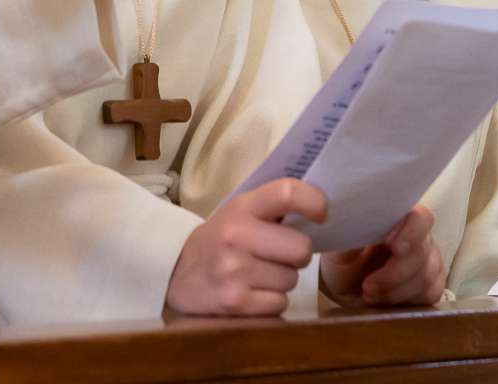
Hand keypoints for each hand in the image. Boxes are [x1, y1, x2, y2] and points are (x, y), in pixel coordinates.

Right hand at [165, 178, 325, 316]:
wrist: (174, 271)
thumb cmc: (220, 239)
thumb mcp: (240, 212)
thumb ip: (275, 207)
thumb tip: (323, 209)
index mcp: (241, 207)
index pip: (287, 193)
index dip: (313, 201)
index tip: (322, 213)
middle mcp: (236, 235)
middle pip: (301, 249)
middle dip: (296, 255)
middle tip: (278, 254)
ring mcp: (234, 270)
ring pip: (291, 279)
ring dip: (281, 280)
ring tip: (257, 274)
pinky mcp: (234, 302)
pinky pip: (279, 304)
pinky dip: (270, 301)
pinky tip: (250, 292)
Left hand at [319, 205, 444, 306]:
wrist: (345, 286)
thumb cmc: (343, 258)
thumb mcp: (338, 244)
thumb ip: (344, 228)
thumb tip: (338, 215)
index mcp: (398, 218)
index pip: (420, 217)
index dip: (410, 231)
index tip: (389, 245)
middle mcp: (419, 237)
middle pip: (422, 252)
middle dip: (394, 273)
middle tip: (367, 286)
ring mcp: (428, 261)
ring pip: (426, 277)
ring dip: (395, 291)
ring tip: (369, 294)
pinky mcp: (431, 286)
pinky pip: (430, 295)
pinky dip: (404, 301)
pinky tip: (384, 301)